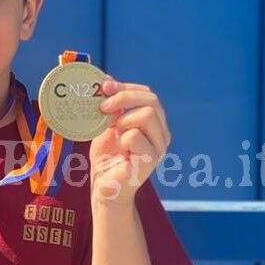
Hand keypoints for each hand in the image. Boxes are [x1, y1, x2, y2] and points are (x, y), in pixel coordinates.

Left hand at [89, 77, 170, 204]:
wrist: (104, 186)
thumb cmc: (107, 155)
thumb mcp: (106, 124)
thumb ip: (109, 104)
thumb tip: (105, 78)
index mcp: (154, 122)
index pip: (147, 94)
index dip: (125, 87)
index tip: (104, 86)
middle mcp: (162, 133)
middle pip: (151, 100)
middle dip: (123, 98)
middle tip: (102, 107)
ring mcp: (159, 147)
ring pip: (147, 114)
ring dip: (123, 119)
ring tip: (114, 134)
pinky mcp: (151, 160)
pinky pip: (135, 136)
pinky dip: (121, 138)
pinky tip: (119, 149)